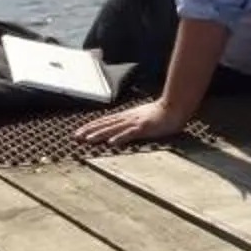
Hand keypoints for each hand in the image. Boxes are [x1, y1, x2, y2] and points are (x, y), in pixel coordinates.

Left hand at [72, 100, 193, 145]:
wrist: (175, 107)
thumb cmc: (161, 114)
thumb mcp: (142, 118)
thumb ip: (131, 124)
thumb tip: (119, 130)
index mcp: (127, 116)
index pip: (105, 121)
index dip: (91, 126)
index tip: (79, 132)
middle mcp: (128, 118)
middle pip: (105, 124)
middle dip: (90, 131)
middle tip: (75, 137)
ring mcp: (135, 122)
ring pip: (114, 129)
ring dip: (100, 134)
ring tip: (87, 140)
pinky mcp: (144, 128)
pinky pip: (130, 134)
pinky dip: (120, 138)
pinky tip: (111, 143)